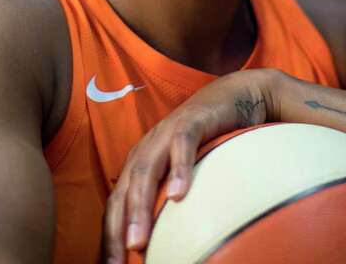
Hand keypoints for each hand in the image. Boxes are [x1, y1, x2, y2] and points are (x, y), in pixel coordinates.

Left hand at [100, 67, 279, 263]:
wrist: (235, 97)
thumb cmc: (210, 141)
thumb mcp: (187, 173)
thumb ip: (174, 200)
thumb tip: (175, 241)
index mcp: (141, 164)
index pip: (118, 204)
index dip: (110, 235)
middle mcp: (147, 149)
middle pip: (124, 192)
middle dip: (117, 229)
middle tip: (118, 261)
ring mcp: (166, 134)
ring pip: (145, 172)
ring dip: (140, 208)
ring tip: (137, 241)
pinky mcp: (191, 121)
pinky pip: (181, 146)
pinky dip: (178, 170)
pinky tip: (178, 195)